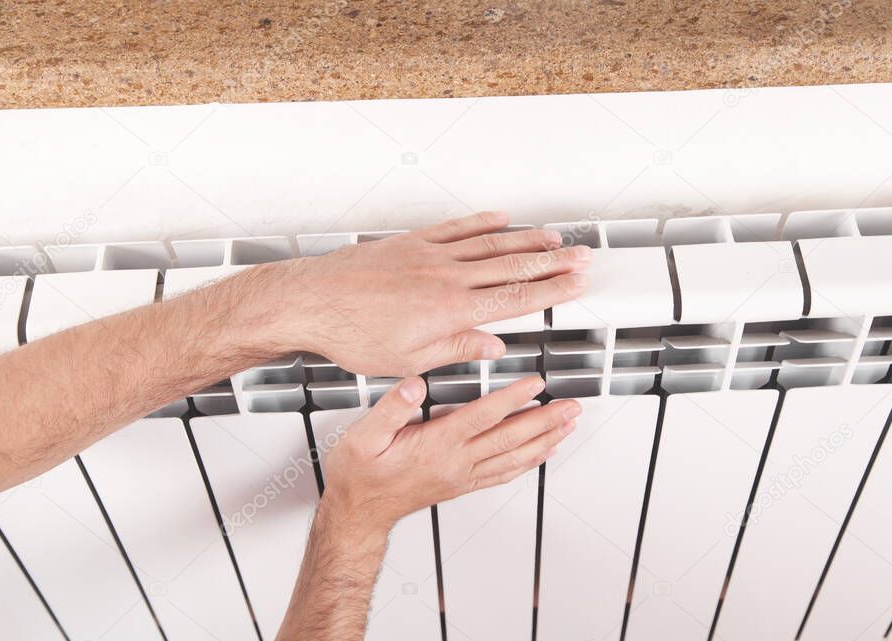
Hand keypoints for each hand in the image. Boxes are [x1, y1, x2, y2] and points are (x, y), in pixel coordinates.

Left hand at [243, 212, 590, 375]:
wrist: (311, 303)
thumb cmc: (351, 334)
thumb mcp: (409, 360)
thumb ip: (456, 349)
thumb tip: (491, 346)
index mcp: (450, 311)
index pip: (514, 300)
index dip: (551, 291)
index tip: (575, 284)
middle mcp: (446, 277)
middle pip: (512, 267)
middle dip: (552, 263)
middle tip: (580, 256)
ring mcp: (430, 255)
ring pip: (490, 244)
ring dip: (526, 241)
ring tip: (553, 239)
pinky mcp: (411, 243)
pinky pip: (455, 228)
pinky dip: (481, 222)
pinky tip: (500, 218)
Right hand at [322, 375, 580, 530]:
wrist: (359, 512)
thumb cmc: (360, 474)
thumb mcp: (364, 436)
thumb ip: (391, 408)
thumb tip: (415, 384)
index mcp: (436, 445)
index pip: (483, 417)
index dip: (513, 398)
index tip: (536, 383)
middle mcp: (456, 462)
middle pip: (510, 438)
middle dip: (545, 420)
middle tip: (571, 405)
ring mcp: (462, 475)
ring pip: (513, 457)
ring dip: (545, 440)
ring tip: (568, 425)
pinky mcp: (462, 484)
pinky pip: (504, 473)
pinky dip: (529, 462)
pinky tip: (542, 453)